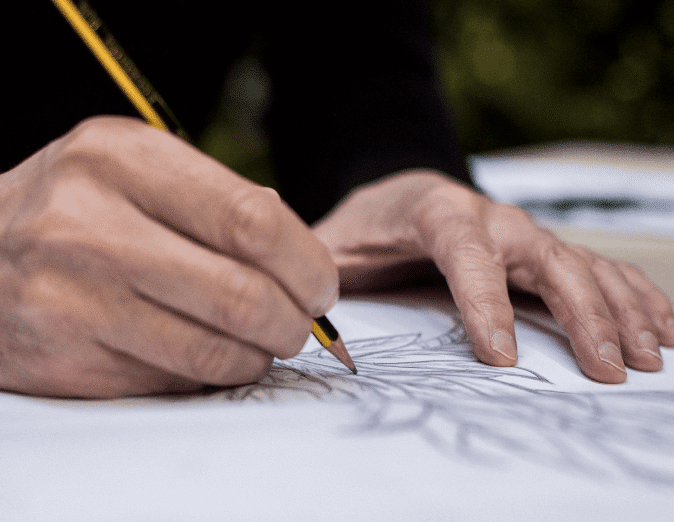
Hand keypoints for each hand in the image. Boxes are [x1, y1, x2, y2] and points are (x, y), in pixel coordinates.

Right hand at [0, 116, 337, 397]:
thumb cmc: (81, 208)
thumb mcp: (140, 171)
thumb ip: (222, 203)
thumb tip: (304, 263)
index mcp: (121, 159)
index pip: (252, 221)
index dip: (307, 263)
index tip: (322, 286)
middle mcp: (89, 225)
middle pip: (242, 295)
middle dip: (295, 322)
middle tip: (301, 324)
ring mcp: (72, 298)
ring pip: (214, 350)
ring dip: (260, 354)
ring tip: (262, 341)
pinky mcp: (65, 359)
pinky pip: (175, 380)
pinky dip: (213, 373)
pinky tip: (210, 353)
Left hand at [312, 170, 673, 382]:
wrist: (401, 194)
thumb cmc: (368, 225)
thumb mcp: (332, 243)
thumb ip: (318, 268)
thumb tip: (299, 306)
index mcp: (436, 212)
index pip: (468, 255)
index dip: (486, 303)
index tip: (501, 357)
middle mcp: (491, 218)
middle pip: (546, 259)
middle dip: (581, 314)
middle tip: (605, 368)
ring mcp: (524, 233)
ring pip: (583, 264)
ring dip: (620, 309)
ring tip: (648, 355)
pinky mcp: (540, 250)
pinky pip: (596, 267)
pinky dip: (633, 293)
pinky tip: (661, 324)